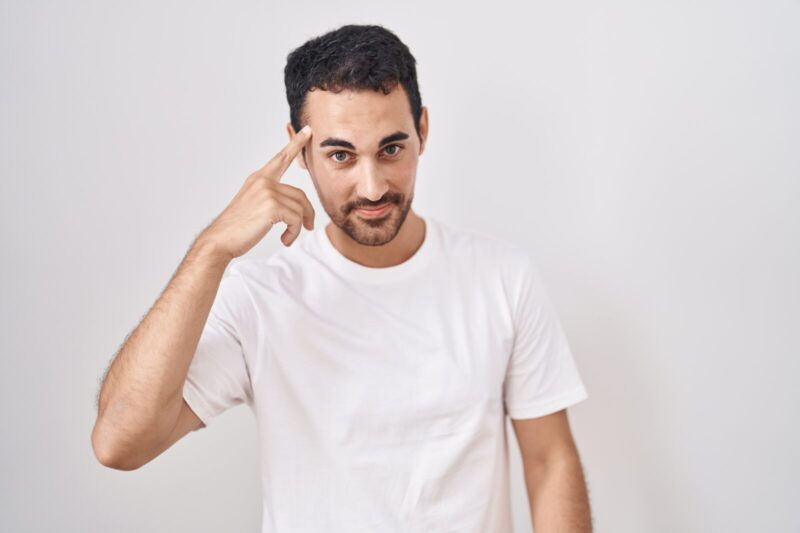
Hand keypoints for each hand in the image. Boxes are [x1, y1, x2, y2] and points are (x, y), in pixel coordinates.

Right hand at [199, 125, 315, 259]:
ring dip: (298, 226)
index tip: (308, 131)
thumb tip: (296, 206)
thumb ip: (272, 198)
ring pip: (300, 208)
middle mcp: (263, 181)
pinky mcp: (271, 206)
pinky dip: (293, 232)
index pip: (281, 158)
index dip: (296, 144)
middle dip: (307, 213)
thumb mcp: (255, 206)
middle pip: (300, 195)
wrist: (221, 239)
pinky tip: (284, 239)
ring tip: (288, 237)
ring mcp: (267, 192)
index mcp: (258, 178)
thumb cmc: (237, 227)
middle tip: (308, 226)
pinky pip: (296, 219)